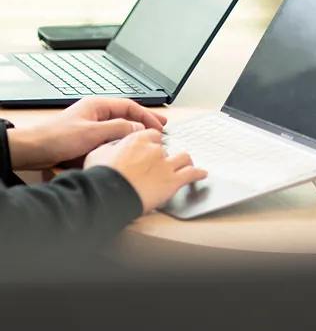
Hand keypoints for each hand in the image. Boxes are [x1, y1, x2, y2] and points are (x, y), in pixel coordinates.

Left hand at [6, 98, 166, 170]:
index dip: (147, 115)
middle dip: (144, 121)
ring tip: (148, 139)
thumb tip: (138, 128)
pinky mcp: (86, 138)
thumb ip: (117, 129)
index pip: (130, 106)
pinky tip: (126, 148)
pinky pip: (109, 137)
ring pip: (119, 126)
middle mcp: (96, 113)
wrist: (33, 150)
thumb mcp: (92, 133)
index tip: (159, 125)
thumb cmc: (56, 137)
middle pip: (127, 114)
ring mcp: (91, 125)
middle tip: (161, 127)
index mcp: (98, 105)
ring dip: (133, 132)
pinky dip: (121, 141)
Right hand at [85, 129, 206, 213]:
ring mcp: (166, 164)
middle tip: (158, 166)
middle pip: (166, 148)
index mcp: (138, 140)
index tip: (151, 148)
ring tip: (184, 165)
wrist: (108, 195)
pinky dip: (198, 174)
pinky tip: (202, 174)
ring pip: (183, 157)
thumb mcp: (98, 154)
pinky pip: (192, 174)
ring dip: (183, 161)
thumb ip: (110, 147)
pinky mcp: (173, 180)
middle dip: (162, 157)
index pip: (152, 136)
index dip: (152, 143)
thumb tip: (111, 147)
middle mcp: (155, 149)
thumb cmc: (101, 176)